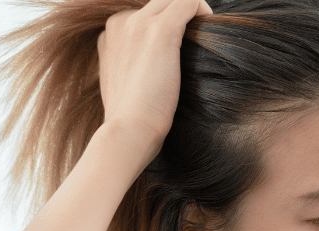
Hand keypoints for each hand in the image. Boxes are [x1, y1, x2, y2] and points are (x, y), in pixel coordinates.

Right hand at [97, 0, 212, 151]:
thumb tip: (159, 69)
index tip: (182, 45)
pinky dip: (201, 8)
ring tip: (205, 30)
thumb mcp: (129, 85)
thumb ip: (137, 68)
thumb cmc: (133, 119)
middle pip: (159, 2)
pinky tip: (209, 24)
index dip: (167, 24)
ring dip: (192, 9)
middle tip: (198, 34)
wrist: (130, 130)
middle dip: (180, 12)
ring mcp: (138, 24)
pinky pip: (187, 1)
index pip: (144, 15)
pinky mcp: (159, 31)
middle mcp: (120, 23)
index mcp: (110, 35)